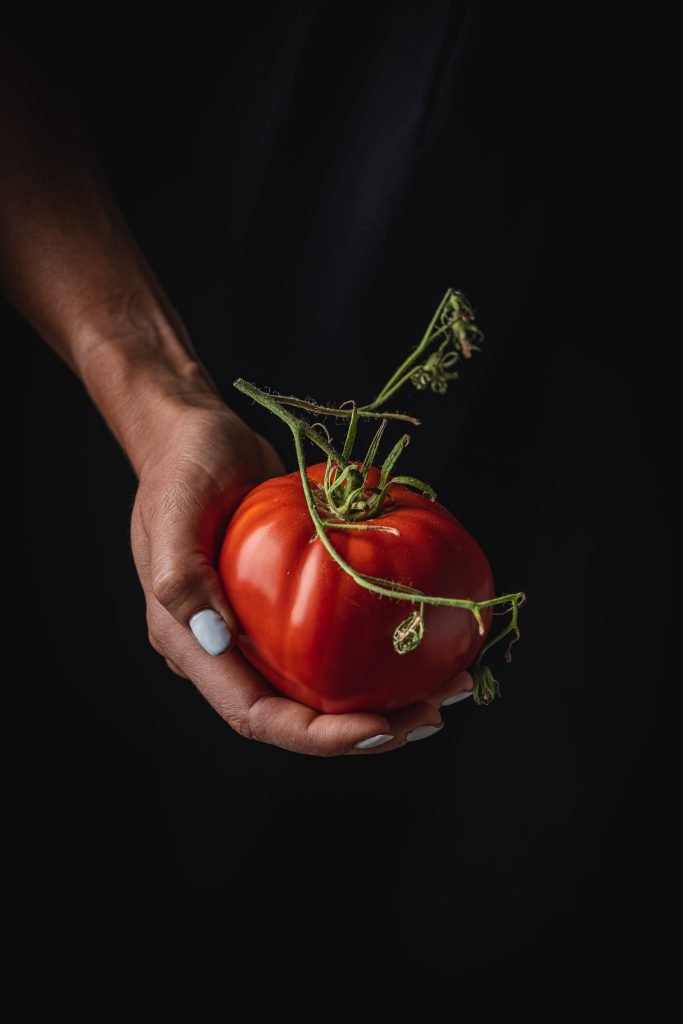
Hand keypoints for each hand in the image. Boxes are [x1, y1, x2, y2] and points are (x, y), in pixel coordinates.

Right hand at [131, 399, 473, 755]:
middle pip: (302, 716)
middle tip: (432, 714)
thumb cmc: (180, 466)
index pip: (257, 716)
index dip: (317, 736)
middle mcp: (230, 651)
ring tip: (446, 688)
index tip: (380, 727)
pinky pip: (338, 641)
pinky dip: (381, 649)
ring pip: (328, 687)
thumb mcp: (174, 510)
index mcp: (193, 646)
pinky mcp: (291, 603)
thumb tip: (218, 639)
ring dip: (388, 698)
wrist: (196, 433)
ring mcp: (263, 630)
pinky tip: (427, 639)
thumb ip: (181, 577)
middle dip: (369, 729)